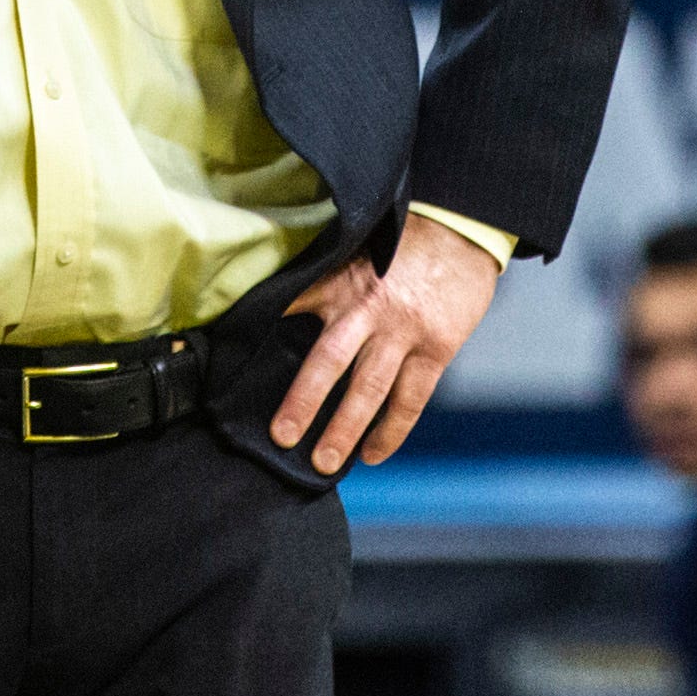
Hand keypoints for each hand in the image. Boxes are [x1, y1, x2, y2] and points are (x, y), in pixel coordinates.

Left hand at [272, 211, 502, 472]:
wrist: (462, 233)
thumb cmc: (402, 244)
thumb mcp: (354, 250)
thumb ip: (323, 281)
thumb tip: (282, 311)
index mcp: (340, 281)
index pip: (292, 305)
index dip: (263, 328)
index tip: (234, 359)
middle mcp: (368, 308)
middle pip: (329, 361)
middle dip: (303, 402)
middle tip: (281, 436)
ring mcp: (404, 331)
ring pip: (370, 388)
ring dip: (346, 428)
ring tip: (325, 461)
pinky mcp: (436, 349)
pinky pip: (410, 399)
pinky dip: (392, 430)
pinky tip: (373, 453)